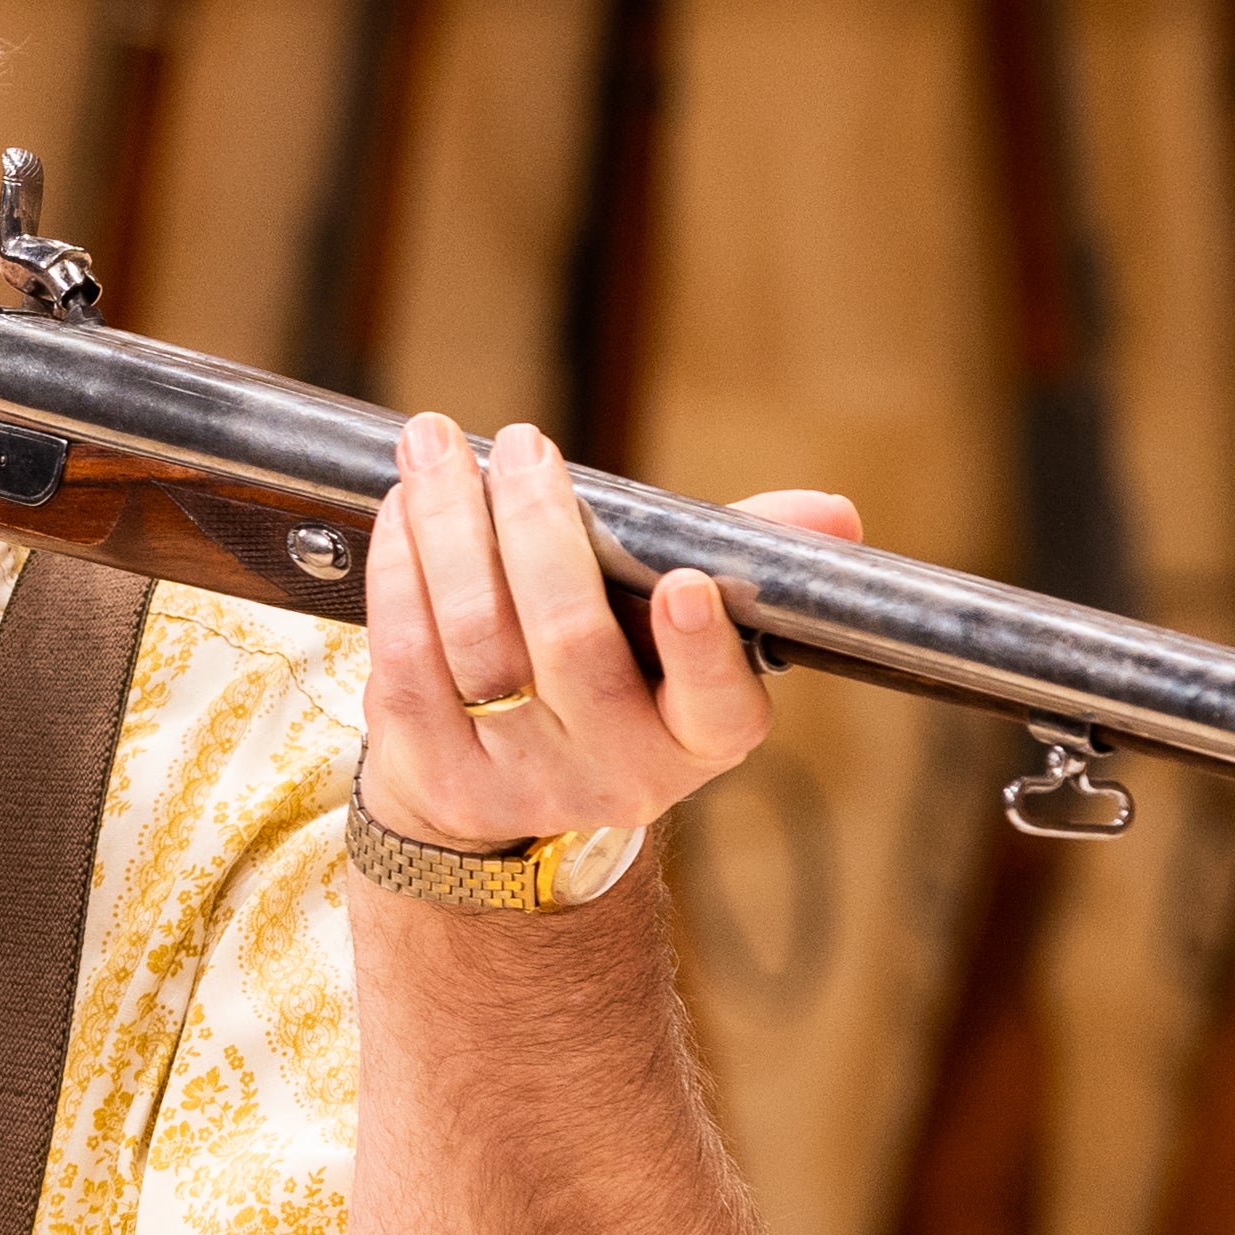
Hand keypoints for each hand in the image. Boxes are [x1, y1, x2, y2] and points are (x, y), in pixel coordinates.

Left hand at [361, 410, 860, 853]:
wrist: (499, 788)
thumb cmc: (613, 673)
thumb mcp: (686, 634)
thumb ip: (746, 563)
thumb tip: (833, 517)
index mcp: (698, 737)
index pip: (716, 705)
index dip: (701, 649)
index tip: (683, 584)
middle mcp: (614, 772)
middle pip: (571, 642)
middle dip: (539, 528)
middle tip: (519, 446)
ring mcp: (518, 780)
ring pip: (479, 640)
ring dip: (451, 531)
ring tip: (437, 451)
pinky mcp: (431, 776)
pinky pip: (406, 660)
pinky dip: (401, 571)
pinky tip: (402, 510)